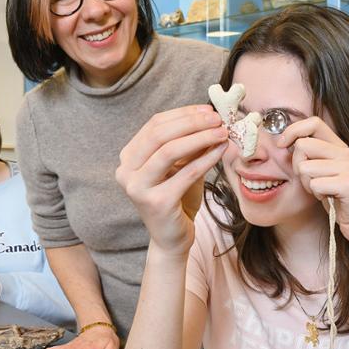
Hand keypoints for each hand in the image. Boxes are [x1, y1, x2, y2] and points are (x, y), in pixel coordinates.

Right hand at [116, 104, 227, 254]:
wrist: (172, 238)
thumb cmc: (177, 199)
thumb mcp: (181, 166)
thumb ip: (189, 143)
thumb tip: (210, 117)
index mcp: (128, 157)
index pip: (154, 124)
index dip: (183, 114)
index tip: (208, 110)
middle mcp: (126, 171)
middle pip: (159, 134)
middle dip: (192, 123)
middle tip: (218, 119)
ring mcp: (137, 188)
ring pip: (169, 151)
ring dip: (200, 138)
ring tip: (222, 132)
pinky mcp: (156, 203)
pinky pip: (185, 173)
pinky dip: (206, 159)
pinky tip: (221, 151)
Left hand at [277, 117, 348, 247]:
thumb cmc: (337, 198)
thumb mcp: (322, 172)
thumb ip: (310, 155)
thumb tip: (284, 141)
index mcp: (340, 146)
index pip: (313, 122)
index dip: (293, 130)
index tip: (281, 144)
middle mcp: (346, 153)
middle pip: (303, 145)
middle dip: (297, 166)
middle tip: (310, 181)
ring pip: (305, 167)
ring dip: (307, 184)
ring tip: (322, 191)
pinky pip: (315, 184)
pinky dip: (317, 194)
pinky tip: (328, 198)